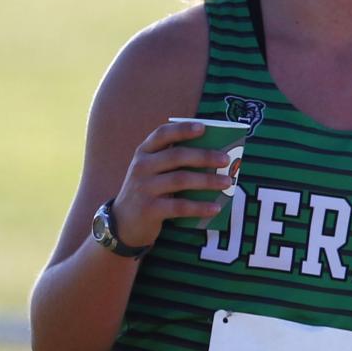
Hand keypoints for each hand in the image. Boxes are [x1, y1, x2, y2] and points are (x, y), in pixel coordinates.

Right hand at [107, 120, 234, 247]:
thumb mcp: (153, 171)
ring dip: (207, 180)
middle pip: (177, 156)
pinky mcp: (149, 209)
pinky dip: (200, 207)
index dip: (182, 129)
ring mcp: (144, 188)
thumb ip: (173, 161)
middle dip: (204, 156)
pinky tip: (216, 207)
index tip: (203, 128)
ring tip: (227, 183)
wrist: (124, 222)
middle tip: (226, 160)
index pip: (162, 134)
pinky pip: (180, 206)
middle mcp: (142, 167)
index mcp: (144, 152)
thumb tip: (215, 156)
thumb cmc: (149, 191)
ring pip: (181, 180)